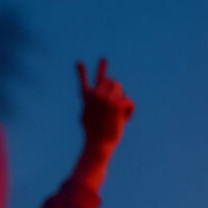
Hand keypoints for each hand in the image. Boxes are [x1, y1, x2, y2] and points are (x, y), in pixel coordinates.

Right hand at [73, 60, 134, 189]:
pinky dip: (129, 112)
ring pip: (119, 88)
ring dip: (121, 101)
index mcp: (87, 98)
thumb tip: (94, 96)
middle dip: (116, 92)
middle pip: (112, 81)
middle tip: (114, 109)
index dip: (82, 72)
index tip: (79, 62)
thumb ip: (91, 105)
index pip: (84, 81)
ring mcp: (105, 98)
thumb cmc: (94, 135)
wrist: (98, 144)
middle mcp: (94, 94)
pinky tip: (123, 121)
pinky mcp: (116, 103)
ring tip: (115, 116)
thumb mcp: (87, 117)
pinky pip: (129, 101)